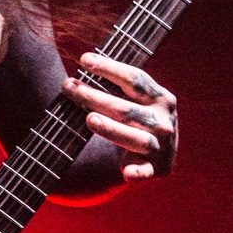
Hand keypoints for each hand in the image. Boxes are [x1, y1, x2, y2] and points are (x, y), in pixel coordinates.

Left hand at [63, 53, 177, 180]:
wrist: (164, 153)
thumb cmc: (141, 118)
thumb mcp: (139, 99)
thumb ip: (120, 85)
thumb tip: (84, 61)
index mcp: (160, 97)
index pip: (135, 79)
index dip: (109, 68)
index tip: (84, 60)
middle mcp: (163, 120)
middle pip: (126, 108)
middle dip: (95, 97)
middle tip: (69, 87)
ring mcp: (161, 146)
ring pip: (135, 138)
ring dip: (112, 129)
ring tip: (90, 119)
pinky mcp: (157, 169)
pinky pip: (146, 171)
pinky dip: (138, 172)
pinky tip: (125, 173)